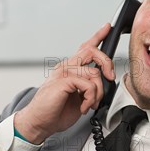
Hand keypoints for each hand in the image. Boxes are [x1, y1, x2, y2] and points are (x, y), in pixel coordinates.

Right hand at [14, 23, 114, 143]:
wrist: (39, 122)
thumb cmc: (55, 111)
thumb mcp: (79, 97)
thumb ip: (90, 86)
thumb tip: (104, 84)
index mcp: (71, 69)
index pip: (85, 48)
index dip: (98, 36)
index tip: (107, 27)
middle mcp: (67, 67)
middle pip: (92, 51)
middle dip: (107, 63)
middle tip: (110, 78)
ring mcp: (64, 72)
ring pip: (94, 74)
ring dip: (98, 93)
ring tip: (90, 104)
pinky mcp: (63, 81)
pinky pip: (88, 85)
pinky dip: (90, 99)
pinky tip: (84, 106)